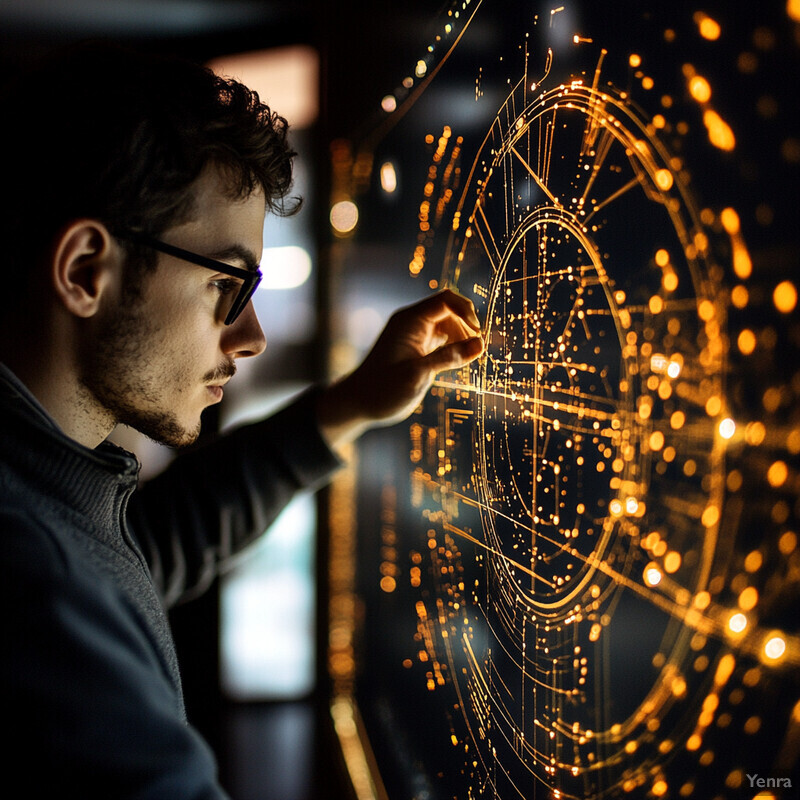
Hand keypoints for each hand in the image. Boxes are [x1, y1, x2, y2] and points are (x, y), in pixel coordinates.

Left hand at [317, 289, 482, 449]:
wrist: (360, 403)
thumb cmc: (383, 390)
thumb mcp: (418, 374)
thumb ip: (448, 358)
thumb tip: (480, 345)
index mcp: (409, 321)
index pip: (445, 301)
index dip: (466, 312)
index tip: (478, 334)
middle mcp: (412, 323)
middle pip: (449, 309)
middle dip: (466, 325)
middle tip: (477, 349)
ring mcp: (415, 334)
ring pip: (448, 323)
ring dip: (463, 335)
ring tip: (470, 357)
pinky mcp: (418, 348)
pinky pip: (443, 337)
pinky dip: (455, 345)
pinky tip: (461, 360)